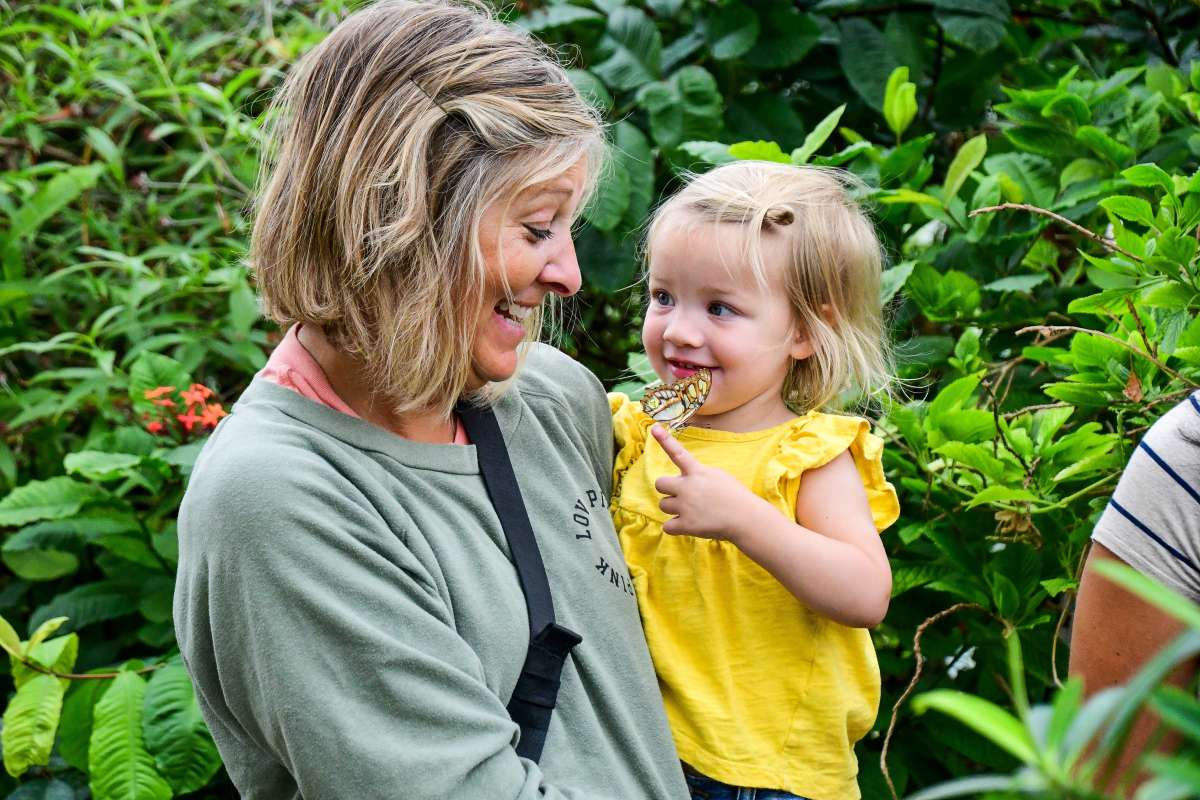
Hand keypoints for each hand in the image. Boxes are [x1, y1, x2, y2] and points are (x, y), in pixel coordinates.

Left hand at [650, 424, 762, 540]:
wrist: (746, 519)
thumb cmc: (735, 496)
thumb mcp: (718, 476)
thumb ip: (698, 474)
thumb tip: (684, 479)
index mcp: (697, 472)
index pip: (677, 453)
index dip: (665, 440)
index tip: (654, 428)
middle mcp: (688, 487)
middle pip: (660, 483)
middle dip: (667, 489)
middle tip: (682, 495)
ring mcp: (685, 506)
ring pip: (663, 505)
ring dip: (674, 509)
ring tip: (692, 511)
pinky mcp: (686, 525)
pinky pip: (667, 527)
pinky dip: (675, 527)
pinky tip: (689, 525)